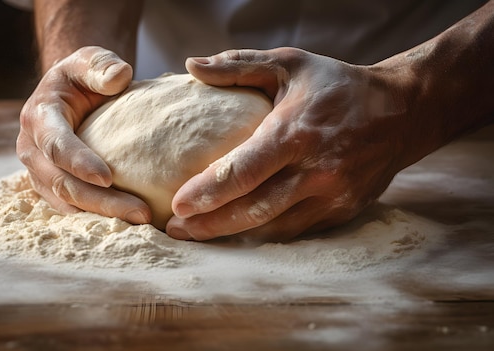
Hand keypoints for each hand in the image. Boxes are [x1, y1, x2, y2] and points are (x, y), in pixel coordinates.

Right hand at [17, 46, 150, 223]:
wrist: (69, 93)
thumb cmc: (83, 76)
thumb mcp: (89, 60)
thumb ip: (101, 65)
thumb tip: (119, 76)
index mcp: (39, 117)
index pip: (56, 145)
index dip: (79, 162)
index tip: (108, 178)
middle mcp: (32, 150)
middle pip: (63, 184)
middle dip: (101, 202)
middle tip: (141, 213)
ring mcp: (40, 173)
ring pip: (67, 204)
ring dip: (103, 217)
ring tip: (141, 223)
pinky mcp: (52, 188)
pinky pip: (73, 210)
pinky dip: (99, 219)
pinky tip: (129, 225)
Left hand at [166, 48, 412, 240]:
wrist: (403, 112)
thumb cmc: (338, 85)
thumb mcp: (291, 64)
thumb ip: (239, 66)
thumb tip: (192, 66)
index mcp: (296, 132)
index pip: (244, 170)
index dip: (208, 192)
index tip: (177, 205)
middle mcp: (316, 169)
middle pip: (254, 209)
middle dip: (210, 225)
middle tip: (175, 230)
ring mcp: (332, 195)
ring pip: (273, 227)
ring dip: (232, 235)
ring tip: (196, 234)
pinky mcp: (342, 210)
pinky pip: (295, 230)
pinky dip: (263, 233)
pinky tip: (236, 232)